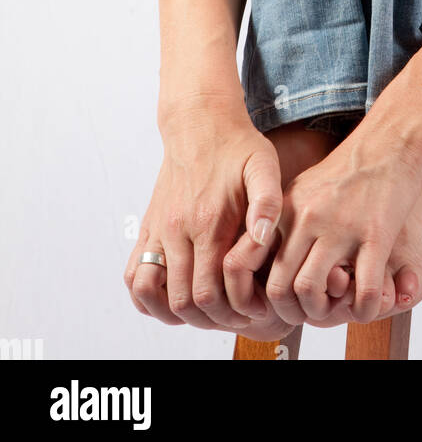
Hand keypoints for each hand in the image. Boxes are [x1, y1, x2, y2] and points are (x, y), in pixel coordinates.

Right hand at [124, 104, 285, 332]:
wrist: (199, 122)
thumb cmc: (238, 146)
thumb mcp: (264, 166)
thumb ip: (267, 202)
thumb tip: (264, 238)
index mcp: (208, 222)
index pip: (210, 292)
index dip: (233, 311)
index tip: (255, 307)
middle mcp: (178, 231)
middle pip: (183, 302)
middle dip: (212, 319)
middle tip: (237, 314)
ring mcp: (159, 231)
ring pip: (153, 296)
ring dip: (177, 314)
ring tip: (207, 310)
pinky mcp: (149, 228)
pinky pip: (134, 275)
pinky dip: (148, 297)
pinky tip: (176, 295)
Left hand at [222, 128, 421, 327]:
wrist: (390, 143)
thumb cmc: (349, 169)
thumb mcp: (305, 189)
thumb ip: (285, 222)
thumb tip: (269, 258)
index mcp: (285, 210)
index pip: (249, 262)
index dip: (254, 294)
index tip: (273, 303)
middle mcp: (307, 219)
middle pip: (279, 285)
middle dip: (291, 311)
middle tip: (309, 312)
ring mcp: (340, 227)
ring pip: (310, 290)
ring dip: (322, 312)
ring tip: (335, 308)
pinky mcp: (376, 234)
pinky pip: (362, 289)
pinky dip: (362, 310)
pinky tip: (366, 308)